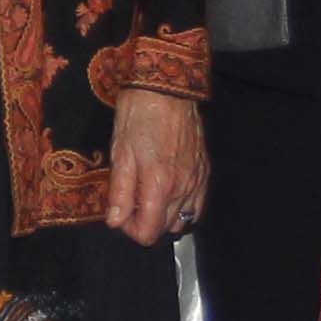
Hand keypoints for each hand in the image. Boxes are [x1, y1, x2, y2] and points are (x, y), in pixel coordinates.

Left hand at [105, 89, 207, 244]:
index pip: (148, 232)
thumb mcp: (120, 153)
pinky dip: (182, 206)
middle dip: (144, 222)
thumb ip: (120, 192)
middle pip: (165, 229)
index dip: (130, 229)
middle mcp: (183, 187)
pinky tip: (168, 191)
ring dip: (163, 216)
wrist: (166, 88)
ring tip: (147, 196)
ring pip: (182, 220)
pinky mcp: (204, 170)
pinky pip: (197, 204)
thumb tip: (115, 221)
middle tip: (129, 201)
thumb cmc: (139, 115)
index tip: (120, 213)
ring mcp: (197, 179)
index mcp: (160, 185)